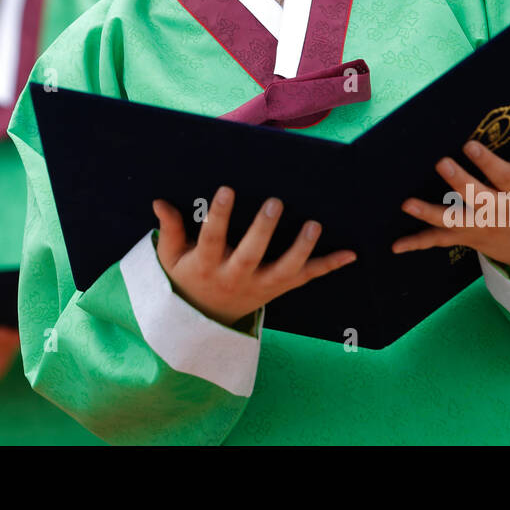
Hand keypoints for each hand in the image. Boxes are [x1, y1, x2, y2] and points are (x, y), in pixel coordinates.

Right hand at [152, 186, 356, 327]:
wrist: (205, 320)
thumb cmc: (187, 278)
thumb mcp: (171, 258)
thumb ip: (170, 230)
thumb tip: (159, 202)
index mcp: (208, 266)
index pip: (212, 240)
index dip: (219, 217)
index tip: (226, 189)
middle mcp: (236, 278)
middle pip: (251, 256)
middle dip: (263, 230)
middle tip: (274, 202)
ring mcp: (261, 286)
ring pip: (284, 271)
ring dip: (301, 248)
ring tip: (314, 224)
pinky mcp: (279, 288)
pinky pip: (306, 278)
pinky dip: (329, 266)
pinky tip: (350, 254)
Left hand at [393, 108, 509, 273]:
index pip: (504, 176)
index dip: (488, 162)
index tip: (470, 145)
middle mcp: (500, 211)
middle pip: (478, 197)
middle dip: (459, 182)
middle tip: (441, 163)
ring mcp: (482, 226)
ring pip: (455, 220)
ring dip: (430, 213)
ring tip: (407, 204)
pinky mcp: (468, 237)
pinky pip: (442, 241)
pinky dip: (419, 243)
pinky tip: (396, 246)